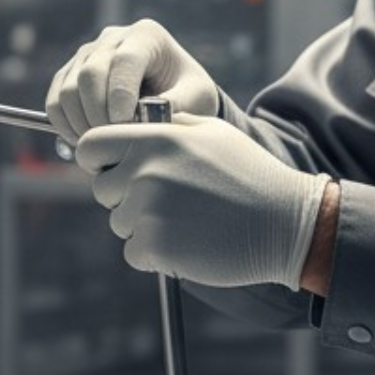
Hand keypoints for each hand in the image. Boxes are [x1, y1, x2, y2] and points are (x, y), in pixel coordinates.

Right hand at [44, 19, 220, 144]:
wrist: (175, 91)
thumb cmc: (189, 92)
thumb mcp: (197, 97)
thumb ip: (177, 105)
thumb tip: (147, 118)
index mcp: (147, 35)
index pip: (124, 62)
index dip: (120, 97)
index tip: (126, 127)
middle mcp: (113, 38)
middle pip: (90, 74)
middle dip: (99, 116)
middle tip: (115, 143)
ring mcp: (88, 53)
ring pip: (68, 88)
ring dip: (81, 124)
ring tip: (103, 145)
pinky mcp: (71, 72)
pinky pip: (55, 99)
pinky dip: (65, 124)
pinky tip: (85, 140)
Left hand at [74, 116, 329, 289]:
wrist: (285, 223)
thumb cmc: (249, 174)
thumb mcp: (211, 131)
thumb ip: (169, 123)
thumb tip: (138, 119)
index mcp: (154, 138)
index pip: (90, 146)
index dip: (98, 161)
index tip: (114, 170)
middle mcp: (145, 171)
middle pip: (102, 190)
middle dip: (125, 197)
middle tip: (166, 202)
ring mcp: (147, 209)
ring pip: (120, 223)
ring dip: (144, 227)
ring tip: (186, 221)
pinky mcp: (155, 246)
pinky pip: (134, 252)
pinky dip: (155, 254)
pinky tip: (188, 243)